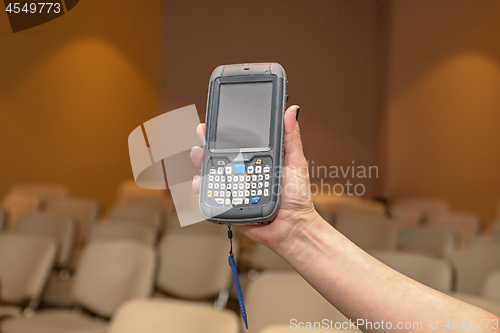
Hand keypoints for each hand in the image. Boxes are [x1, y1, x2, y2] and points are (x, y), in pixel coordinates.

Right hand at [190, 105, 319, 254]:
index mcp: (258, 162)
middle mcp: (245, 175)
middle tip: (201, 136)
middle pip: (221, 158)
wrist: (294, 227)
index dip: (226, 133)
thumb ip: (291, 137)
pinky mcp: (230, 206)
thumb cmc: (298, 197)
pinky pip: (214, 197)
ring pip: (214, 175)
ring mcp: (236, 190)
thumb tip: (292, 110)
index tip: (217, 122)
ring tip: (197, 155)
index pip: (239, 144)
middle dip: (208, 145)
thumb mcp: (296, 162)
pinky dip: (203, 190)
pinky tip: (200, 182)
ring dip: (202, 164)